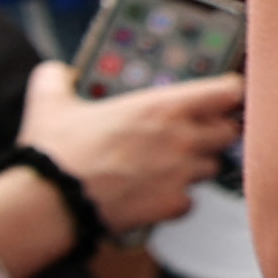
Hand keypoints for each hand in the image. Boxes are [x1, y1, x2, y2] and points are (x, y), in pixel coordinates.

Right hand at [14, 56, 244, 234]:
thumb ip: (55, 79)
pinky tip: (150, 196)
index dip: (226, 93)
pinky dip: (173, 200)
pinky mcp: (172, 205)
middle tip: (189, 135)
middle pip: (228, 132)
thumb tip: (57, 72)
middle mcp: (181, 138)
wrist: (50, 203)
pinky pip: (188, 201)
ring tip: (165, 168)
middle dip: (213, 132)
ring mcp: (181, 174)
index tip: (220, 97)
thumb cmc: (54, 152)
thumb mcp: (49, 104)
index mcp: (162, 106)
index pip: (227, 91)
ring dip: (194, 167)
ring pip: (210, 168)